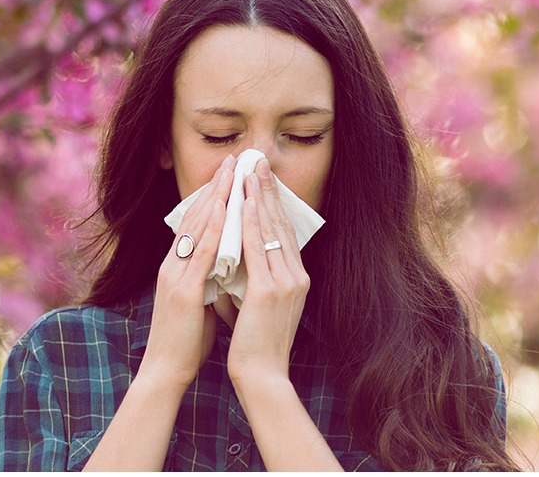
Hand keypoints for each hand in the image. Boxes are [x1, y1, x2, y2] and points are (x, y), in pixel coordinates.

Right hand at [139, 153, 235, 389]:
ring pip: (196, 227)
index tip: (231, 172)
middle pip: (194, 216)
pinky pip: (200, 254)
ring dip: (216, 197)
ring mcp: (175, 275)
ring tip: (231, 172)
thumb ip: (209, 277)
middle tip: (234, 158)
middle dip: (216, 186)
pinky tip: (225, 211)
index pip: (196, 222)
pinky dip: (212, 229)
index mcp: (178, 266)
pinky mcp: (183, 291)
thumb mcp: (200, 298)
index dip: (213, 195)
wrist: (167, 370)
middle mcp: (173, 264)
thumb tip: (228, 262)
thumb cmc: (187, 338)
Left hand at [227, 158, 309, 391]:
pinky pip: (259, 248)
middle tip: (258, 163)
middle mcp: (297, 276)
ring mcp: (286, 282)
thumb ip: (257, 281)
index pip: (284, 233)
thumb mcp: (262, 306)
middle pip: (281, 224)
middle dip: (268, 192)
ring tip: (250, 172)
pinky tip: (243, 203)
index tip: (262, 180)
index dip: (273, 205)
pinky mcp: (271, 291)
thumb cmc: (257, 345)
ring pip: (270, 230)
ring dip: (259, 198)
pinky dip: (251, 222)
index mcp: (296, 280)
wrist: (262, 375)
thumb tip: (241, 261)